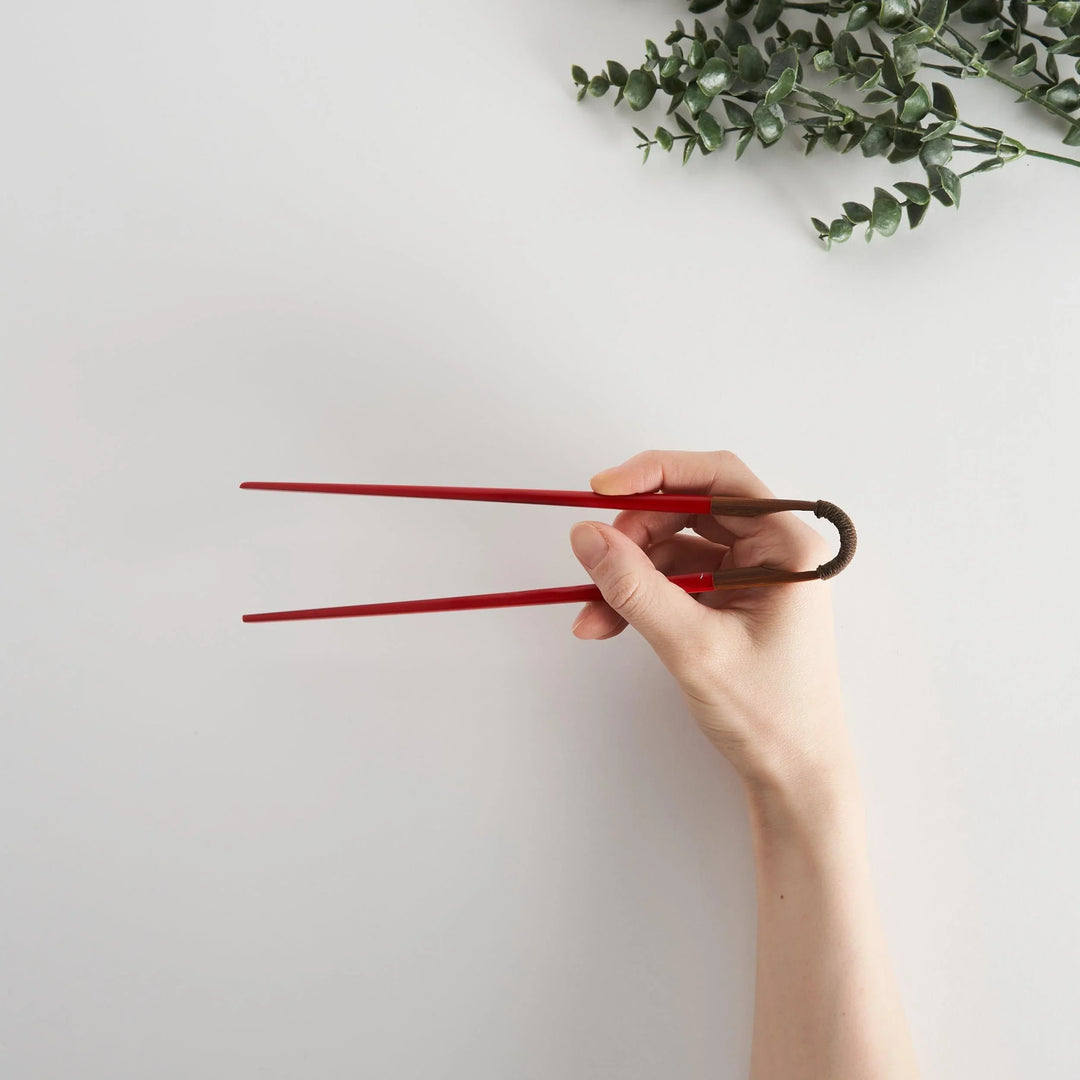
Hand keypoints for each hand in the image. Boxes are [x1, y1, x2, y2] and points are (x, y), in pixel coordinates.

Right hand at [569, 450, 853, 797]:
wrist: (793, 779)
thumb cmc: (769, 715)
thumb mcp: (692, 646)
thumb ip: (635, 587)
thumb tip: (587, 535)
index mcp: (787, 548)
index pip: (720, 478)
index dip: (656, 473)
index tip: (602, 488)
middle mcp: (772, 553)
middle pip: (689, 510)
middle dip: (634, 534)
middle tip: (595, 559)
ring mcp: (750, 578)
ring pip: (674, 547)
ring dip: (628, 573)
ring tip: (592, 612)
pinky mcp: (730, 603)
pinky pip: (674, 580)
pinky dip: (638, 597)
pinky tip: (605, 623)